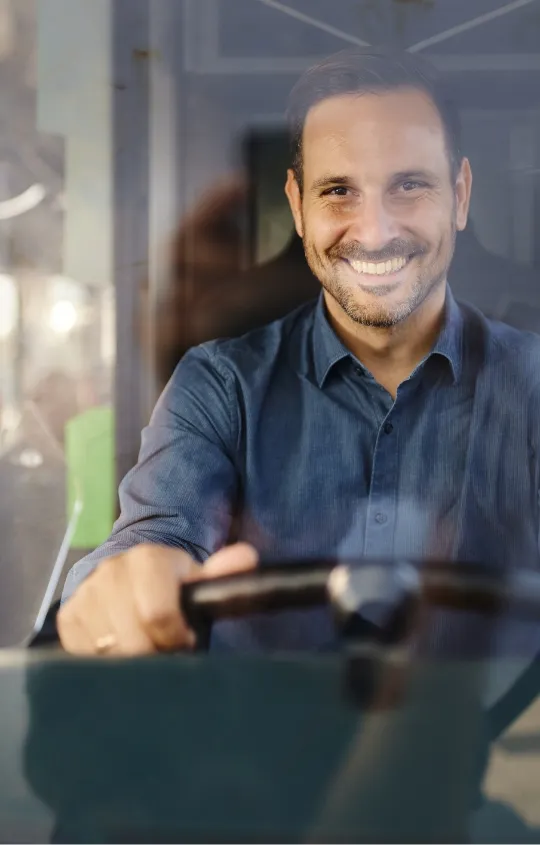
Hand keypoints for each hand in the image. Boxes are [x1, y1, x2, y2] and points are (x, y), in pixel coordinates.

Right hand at [57, 542, 257, 655]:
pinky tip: (120, 651)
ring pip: (108, 655)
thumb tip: (246, 557)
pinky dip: (105, 663)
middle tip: (165, 649)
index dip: (176, 637)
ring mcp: (87, 594)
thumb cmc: (170, 586)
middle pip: (134, 642)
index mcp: (149, 559)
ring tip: (146, 649)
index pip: (157, 614)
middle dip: (155, 654)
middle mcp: (112, 571)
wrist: (127, 577)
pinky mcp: (68, 616)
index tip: (185, 639)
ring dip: (131, 663)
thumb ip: (222, 573)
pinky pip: (84, 656)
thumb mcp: (198, 579)